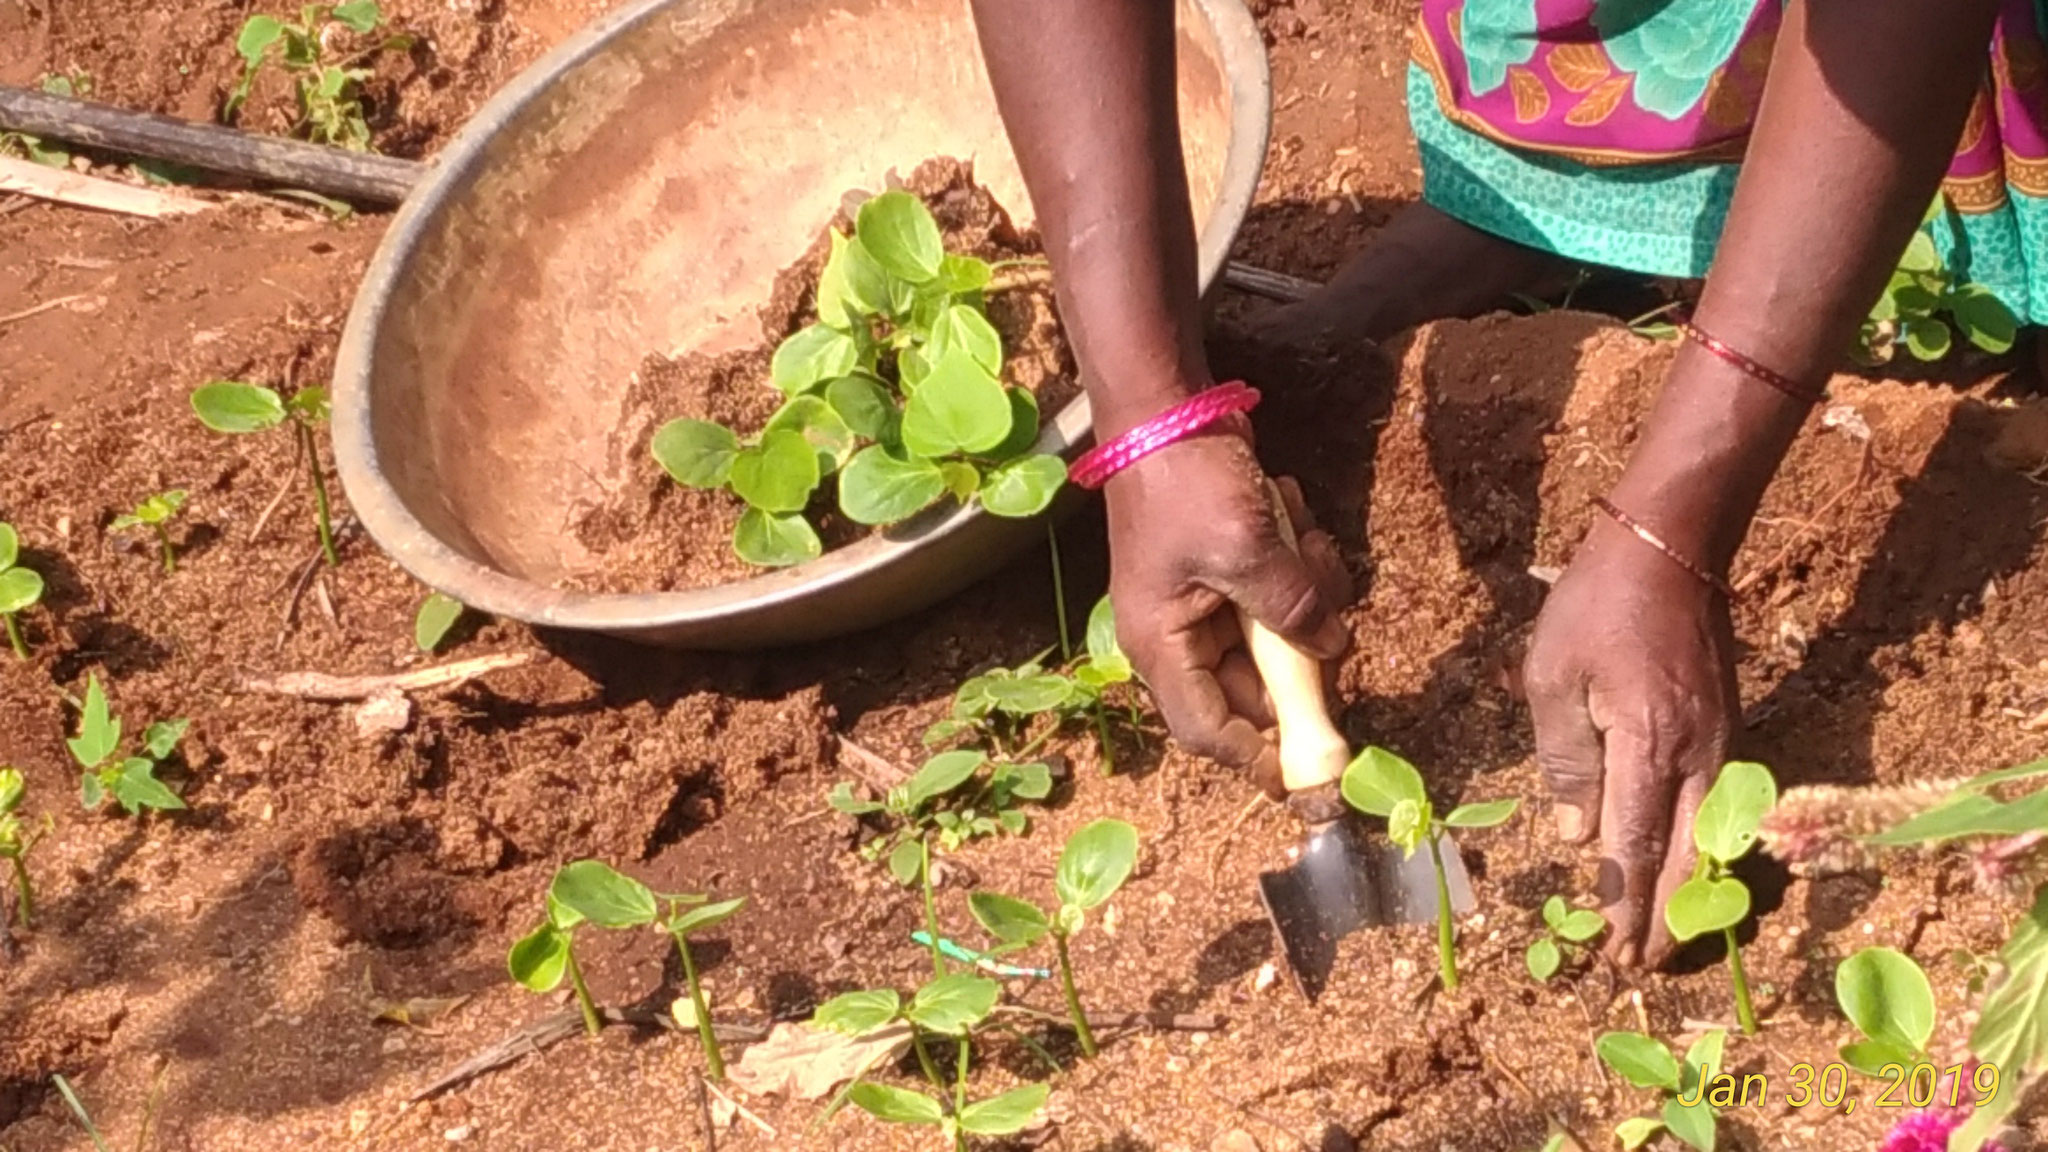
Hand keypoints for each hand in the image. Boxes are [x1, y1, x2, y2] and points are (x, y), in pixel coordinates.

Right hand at [1103, 422, 1350, 796]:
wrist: (1165, 406)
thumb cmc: (1186, 483)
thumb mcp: (1247, 550)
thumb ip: (1292, 610)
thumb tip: (1330, 650)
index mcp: (1162, 644)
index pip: (1208, 730)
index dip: (1259, 758)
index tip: (1312, 776)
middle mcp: (1178, 634)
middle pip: (1248, 690)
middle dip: (1300, 664)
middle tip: (1337, 638)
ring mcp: (1203, 601)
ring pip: (1272, 640)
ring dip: (1305, 602)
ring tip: (1309, 547)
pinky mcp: (1227, 569)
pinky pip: (1276, 595)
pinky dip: (1298, 565)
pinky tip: (1294, 517)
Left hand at [1522, 516, 1738, 967]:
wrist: (1672, 545)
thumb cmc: (1597, 604)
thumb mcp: (1552, 677)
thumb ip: (1566, 760)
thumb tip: (1581, 836)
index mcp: (1650, 744)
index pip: (1636, 845)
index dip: (1623, 903)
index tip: (1613, 951)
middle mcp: (1699, 753)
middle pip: (1686, 858)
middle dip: (1664, 918)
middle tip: (1643, 967)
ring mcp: (1722, 741)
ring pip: (1712, 838)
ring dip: (1689, 891)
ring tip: (1667, 936)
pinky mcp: (1728, 727)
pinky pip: (1720, 806)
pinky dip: (1704, 848)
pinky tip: (1686, 868)